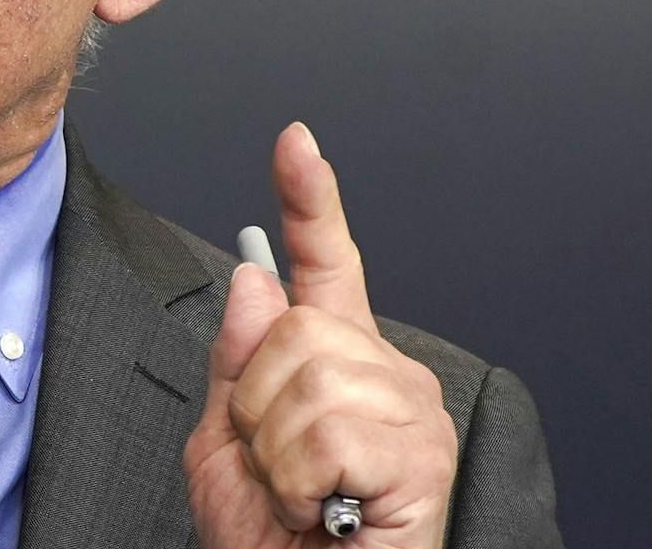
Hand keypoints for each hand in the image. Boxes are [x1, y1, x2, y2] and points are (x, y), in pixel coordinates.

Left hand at [184, 124, 457, 548]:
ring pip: (310, 378)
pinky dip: (304, 485)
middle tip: (281, 471)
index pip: (323, 266)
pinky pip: (329, 433)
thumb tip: (258, 285)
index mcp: (335, 365)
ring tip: (305, 497)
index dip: (310, 200)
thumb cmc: (273, 543)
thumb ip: (239, 365)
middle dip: (258, 409)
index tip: (294, 143)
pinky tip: (327, 514)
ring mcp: (412, 412)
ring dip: (278, 453)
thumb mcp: (227, 446)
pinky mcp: (423, 456)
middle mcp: (385, 375)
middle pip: (296, 330)